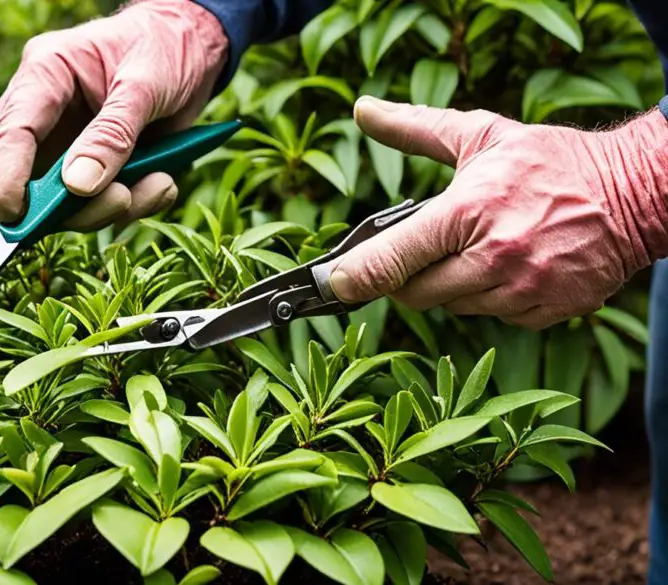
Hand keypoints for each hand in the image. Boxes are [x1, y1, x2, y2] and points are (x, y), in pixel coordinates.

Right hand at [0, 0, 227, 230]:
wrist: (196, 48)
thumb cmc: (165, 46)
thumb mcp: (144, 84)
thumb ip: (113, 134)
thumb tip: (78, 186)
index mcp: (46, 75)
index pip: (11, 132)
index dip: (7, 178)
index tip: (16, 215)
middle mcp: (49, 114)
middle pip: (34, 178)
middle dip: (74, 206)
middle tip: (122, 199)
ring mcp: (70, 144)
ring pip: (69, 202)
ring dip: (113, 206)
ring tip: (158, 183)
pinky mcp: (96, 167)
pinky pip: (103, 203)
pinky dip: (135, 203)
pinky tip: (161, 181)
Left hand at [327, 96, 667, 329]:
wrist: (637, 191)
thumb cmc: (552, 161)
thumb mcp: (480, 135)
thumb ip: (414, 129)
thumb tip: (363, 110)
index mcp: (468, 212)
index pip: (393, 258)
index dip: (355, 276)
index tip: (334, 283)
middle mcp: (493, 258)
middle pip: (416, 294)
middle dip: (407, 277)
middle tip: (420, 252)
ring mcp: (523, 289)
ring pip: (455, 307)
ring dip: (452, 285)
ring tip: (477, 249)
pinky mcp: (547, 310)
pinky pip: (496, 317)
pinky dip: (492, 297)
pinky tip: (510, 266)